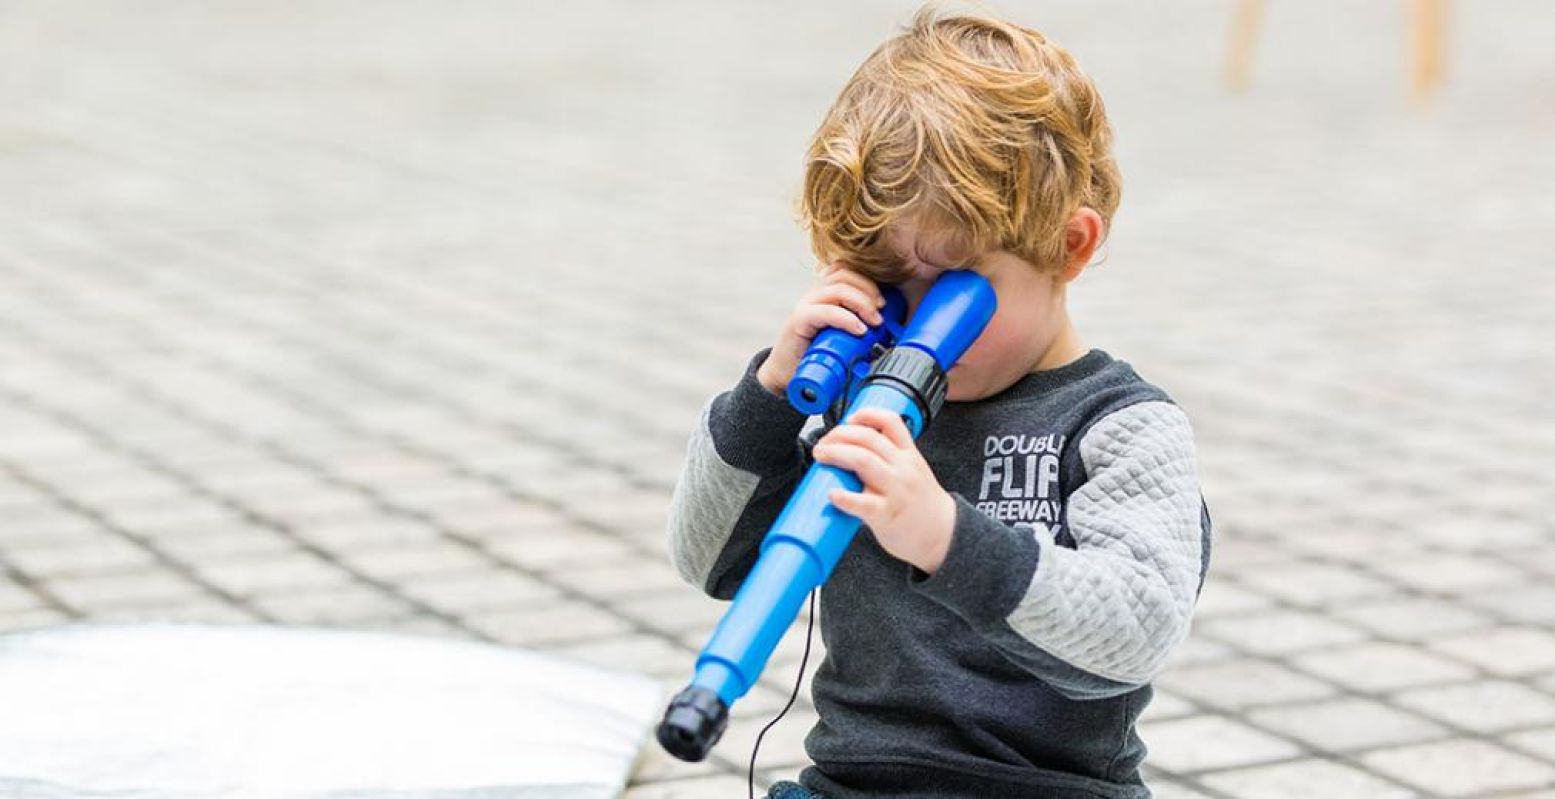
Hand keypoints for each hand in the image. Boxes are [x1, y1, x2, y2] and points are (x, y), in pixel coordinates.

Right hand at [757, 264, 886, 396]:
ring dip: (862, 303)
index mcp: (824, 292)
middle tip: (881, 312)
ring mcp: (805, 304)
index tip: (883, 303)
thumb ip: (858, 322)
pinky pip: (825, 311)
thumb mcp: (842, 334)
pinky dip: (846, 318)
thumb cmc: (817, 354)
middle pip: (844, 274)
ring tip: (874, 322)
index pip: (846, 269)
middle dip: (869, 290)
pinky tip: (859, 330)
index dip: (868, 281)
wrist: (788, 374)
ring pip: (838, 288)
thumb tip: (888, 324)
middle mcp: (814, 293)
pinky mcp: (799, 320)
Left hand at [811, 407, 955, 574]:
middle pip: (868, 438)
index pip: (889, 421)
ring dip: (836, 454)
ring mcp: (895, 490)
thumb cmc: (923, 505)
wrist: (944, 535)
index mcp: (908, 455)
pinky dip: (845, 498)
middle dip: (839, 435)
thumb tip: (853, 450)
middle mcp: (902, 468)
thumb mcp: (914, 470)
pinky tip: (832, 495)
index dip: (865, 414)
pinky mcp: (887, 515)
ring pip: (863, 460)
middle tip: (823, 444)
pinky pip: (864, 503)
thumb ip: (889, 458)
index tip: (848, 419)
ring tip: (820, 456)